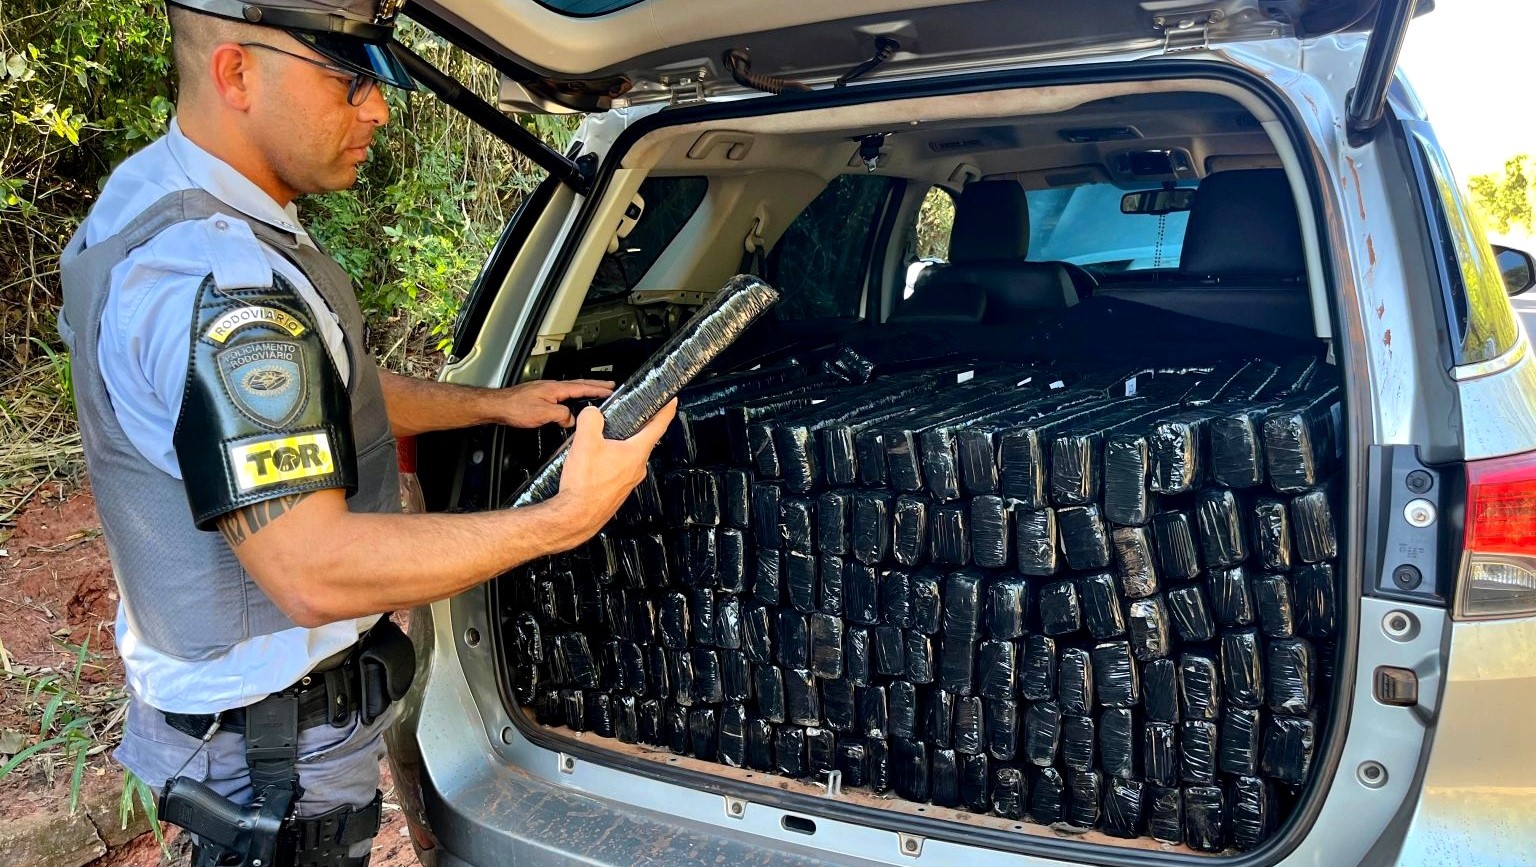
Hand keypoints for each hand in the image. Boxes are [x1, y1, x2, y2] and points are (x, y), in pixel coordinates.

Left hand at [496, 379, 613, 428]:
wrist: (498, 406)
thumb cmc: (515, 407)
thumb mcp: (543, 414)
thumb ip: (561, 415)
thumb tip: (571, 419)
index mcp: (555, 389)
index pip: (582, 387)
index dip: (598, 388)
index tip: (611, 389)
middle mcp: (552, 387)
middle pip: (579, 384)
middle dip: (596, 385)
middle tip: (609, 385)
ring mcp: (546, 390)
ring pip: (571, 389)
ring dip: (585, 390)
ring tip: (595, 392)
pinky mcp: (540, 396)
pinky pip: (562, 395)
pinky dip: (573, 396)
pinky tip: (572, 402)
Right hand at [550, 400, 677, 538]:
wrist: (576, 516)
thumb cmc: (585, 485)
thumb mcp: (585, 441)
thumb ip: (591, 419)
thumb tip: (592, 413)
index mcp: (636, 453)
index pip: (658, 426)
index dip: (666, 410)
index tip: (672, 401)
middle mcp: (637, 468)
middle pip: (642, 440)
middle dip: (636, 426)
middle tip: (630, 415)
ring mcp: (628, 481)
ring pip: (628, 455)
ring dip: (619, 445)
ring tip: (603, 438)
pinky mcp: (617, 490)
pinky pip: (618, 468)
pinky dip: (610, 460)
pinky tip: (594, 461)